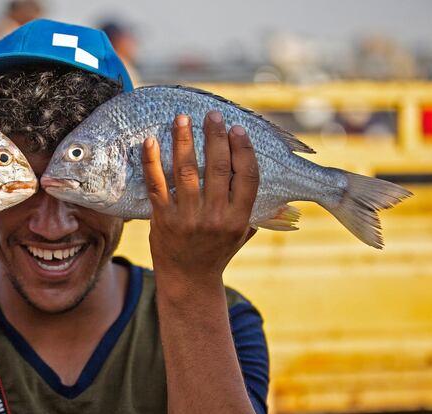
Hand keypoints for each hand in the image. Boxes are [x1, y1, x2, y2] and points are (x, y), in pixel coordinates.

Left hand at [142, 111, 258, 286]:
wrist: (188, 281)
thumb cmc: (217, 252)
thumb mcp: (243, 234)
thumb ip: (257, 210)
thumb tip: (280, 185)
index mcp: (239, 218)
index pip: (248, 177)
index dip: (244, 149)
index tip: (238, 128)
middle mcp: (215, 217)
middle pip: (219, 168)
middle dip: (215, 136)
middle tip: (212, 115)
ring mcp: (188, 218)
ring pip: (188, 171)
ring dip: (184, 140)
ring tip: (182, 118)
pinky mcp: (163, 219)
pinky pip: (157, 185)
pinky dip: (153, 161)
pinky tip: (150, 141)